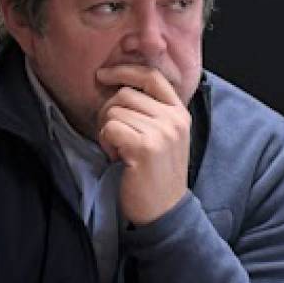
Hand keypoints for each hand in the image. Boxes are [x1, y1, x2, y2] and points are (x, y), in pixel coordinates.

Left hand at [95, 65, 190, 225]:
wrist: (165, 211)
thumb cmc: (157, 175)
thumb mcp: (166, 137)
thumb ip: (151, 112)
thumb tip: (118, 86)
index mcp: (180, 113)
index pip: (151, 75)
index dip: (124, 71)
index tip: (103, 75)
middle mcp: (173, 119)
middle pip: (125, 94)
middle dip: (108, 111)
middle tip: (112, 135)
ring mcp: (161, 132)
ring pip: (114, 111)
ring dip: (107, 130)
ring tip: (119, 150)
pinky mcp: (145, 147)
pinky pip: (110, 128)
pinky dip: (106, 142)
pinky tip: (117, 157)